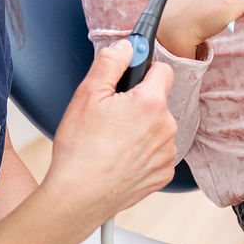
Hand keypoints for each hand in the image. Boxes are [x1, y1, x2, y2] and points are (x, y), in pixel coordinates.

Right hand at [45, 40, 177, 224]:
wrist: (77, 198)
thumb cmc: (79, 150)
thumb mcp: (87, 94)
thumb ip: (111, 62)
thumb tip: (128, 46)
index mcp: (151, 103)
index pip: (162, 69)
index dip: (143, 70)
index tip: (130, 76)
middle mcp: (167, 127)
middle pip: (158, 100)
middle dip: (138, 102)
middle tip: (110, 116)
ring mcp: (167, 153)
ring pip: (157, 127)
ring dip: (141, 128)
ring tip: (112, 141)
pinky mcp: (163, 174)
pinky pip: (157, 152)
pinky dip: (142, 153)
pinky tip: (120, 159)